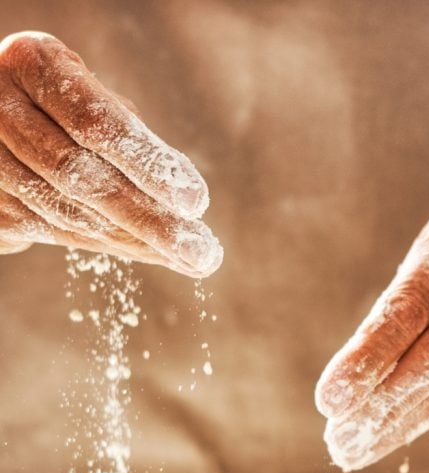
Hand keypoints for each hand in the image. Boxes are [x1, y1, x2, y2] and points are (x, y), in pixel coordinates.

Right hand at [0, 31, 221, 275]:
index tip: (197, 201)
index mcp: (32, 65)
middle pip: (81, 177)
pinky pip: (56, 233)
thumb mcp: (90, 93)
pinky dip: (110, 245)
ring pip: (68, 213)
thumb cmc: (60, 99)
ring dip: (136, 241)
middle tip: (203, 252)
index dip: (148, 165)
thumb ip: (128, 135)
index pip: (95, 123)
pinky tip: (150, 252)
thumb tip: (183, 198)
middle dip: (150, 220)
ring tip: (187, 257)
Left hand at [315, 203, 428, 469]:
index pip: (412, 303)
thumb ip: (392, 322)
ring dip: (404, 420)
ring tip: (357, 447)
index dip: (369, 355)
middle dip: (384, 398)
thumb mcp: (426, 280)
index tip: (329, 400)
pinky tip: (394, 436)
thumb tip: (342, 397)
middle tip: (340, 438)